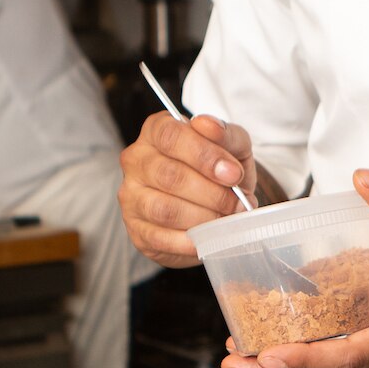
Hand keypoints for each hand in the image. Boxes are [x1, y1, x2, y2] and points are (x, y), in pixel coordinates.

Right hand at [119, 110, 255, 265]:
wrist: (214, 205)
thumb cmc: (219, 170)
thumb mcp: (232, 147)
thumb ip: (226, 135)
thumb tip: (209, 125)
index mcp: (157, 131)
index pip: (171, 136)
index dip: (205, 156)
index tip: (233, 174)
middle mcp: (136, 160)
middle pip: (169, 175)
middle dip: (211, 193)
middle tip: (236, 203)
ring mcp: (131, 196)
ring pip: (164, 209)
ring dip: (203, 218)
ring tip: (225, 220)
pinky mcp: (137, 229)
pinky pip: (160, 238)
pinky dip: (190, 242)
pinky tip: (208, 238)